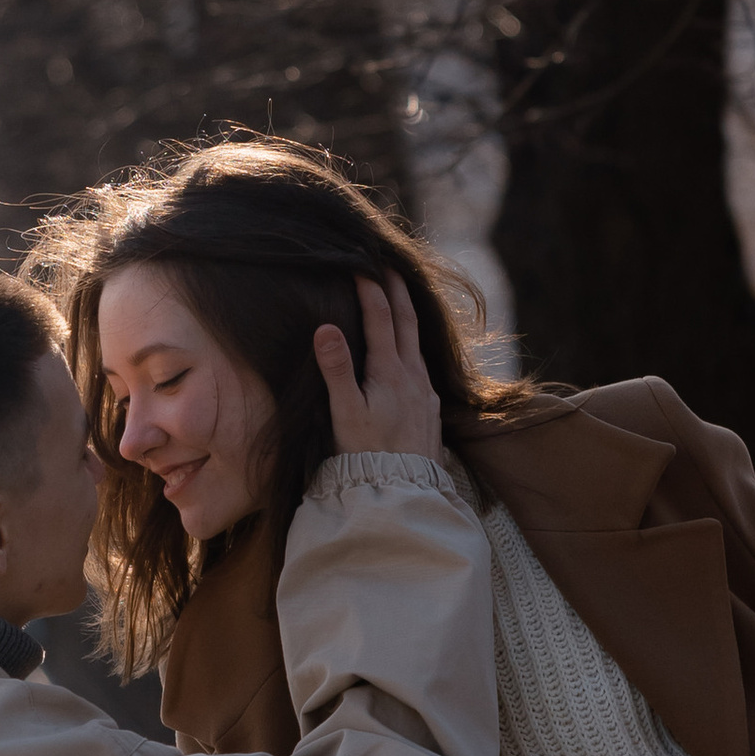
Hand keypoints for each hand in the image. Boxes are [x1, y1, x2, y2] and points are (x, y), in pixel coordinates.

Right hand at [315, 274, 445, 465]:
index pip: (380, 318)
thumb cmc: (367, 454)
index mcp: (390, 371)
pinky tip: (408, 350)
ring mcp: (425, 391)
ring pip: (418, 342)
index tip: (361, 265)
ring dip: (407, 315)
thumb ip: (336, 370)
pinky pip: (423, 363)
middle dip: (397, 291)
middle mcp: (413, 375)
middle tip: (389, 265)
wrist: (403, 491)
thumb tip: (325, 328)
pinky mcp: (430, 408)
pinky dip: (413, 344)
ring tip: (399, 299)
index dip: (370, 289)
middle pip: (407, 321)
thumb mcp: (345, 412)